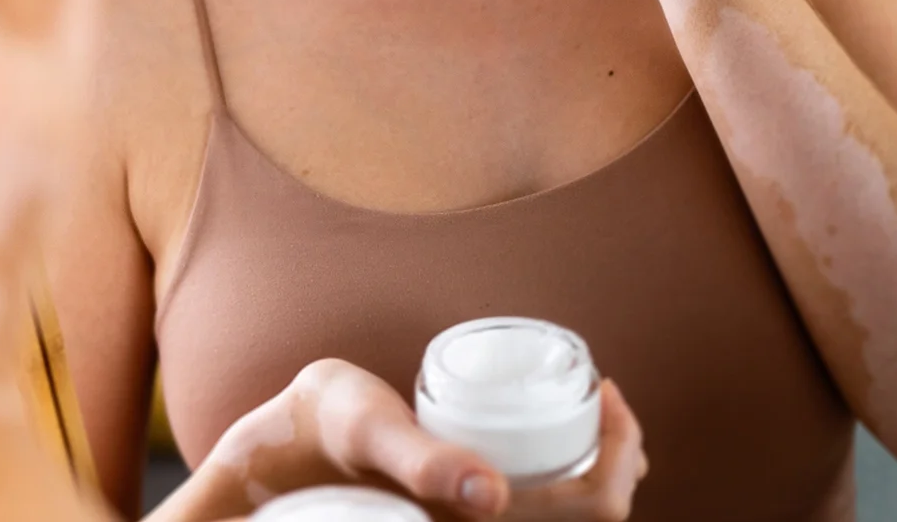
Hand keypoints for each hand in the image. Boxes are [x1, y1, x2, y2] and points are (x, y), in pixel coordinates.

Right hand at [173, 360, 644, 521]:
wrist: (273, 458)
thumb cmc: (322, 430)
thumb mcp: (368, 430)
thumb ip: (422, 460)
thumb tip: (490, 493)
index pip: (595, 510)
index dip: (623, 453)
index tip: (608, 387)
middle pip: (596, 518)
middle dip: (621, 464)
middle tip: (607, 400)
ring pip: (573, 521)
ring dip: (600, 476)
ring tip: (596, 419)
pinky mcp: (461, 521)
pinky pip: (544, 514)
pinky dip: (571, 488)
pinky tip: (561, 452)